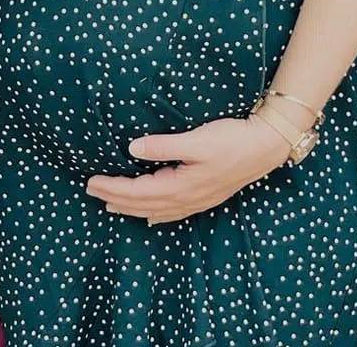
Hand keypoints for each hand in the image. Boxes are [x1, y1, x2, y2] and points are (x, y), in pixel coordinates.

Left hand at [85, 116, 291, 225]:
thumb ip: (163, 146)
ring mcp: (197, 200)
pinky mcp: (204, 196)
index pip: (138, 191)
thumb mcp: (196, 140)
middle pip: (143, 204)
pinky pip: (172, 211)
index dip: (113, 188)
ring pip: (156, 209)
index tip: (91, 182)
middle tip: (92, 193)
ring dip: (132, 207)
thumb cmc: (231, 139)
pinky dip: (156, 213)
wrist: (265, 147)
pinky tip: (151, 216)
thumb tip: (132, 149)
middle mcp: (186, 198)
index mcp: (180, 186)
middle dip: (116, 198)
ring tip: (112, 205)